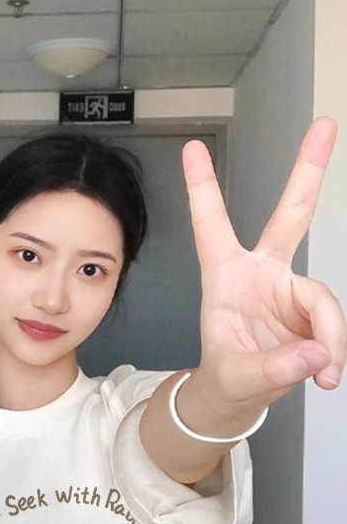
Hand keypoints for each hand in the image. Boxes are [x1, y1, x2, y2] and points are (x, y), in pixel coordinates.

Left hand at [183, 116, 345, 414]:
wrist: (240, 398)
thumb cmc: (226, 376)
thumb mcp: (237, 376)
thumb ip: (275, 366)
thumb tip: (317, 353)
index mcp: (224, 276)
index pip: (211, 226)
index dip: (203, 188)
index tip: (192, 148)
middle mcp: (261, 273)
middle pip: (291, 215)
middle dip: (308, 171)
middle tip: (326, 125)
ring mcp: (291, 290)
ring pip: (323, 299)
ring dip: (329, 337)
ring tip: (324, 373)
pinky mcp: (313, 312)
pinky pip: (334, 324)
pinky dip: (336, 350)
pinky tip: (326, 372)